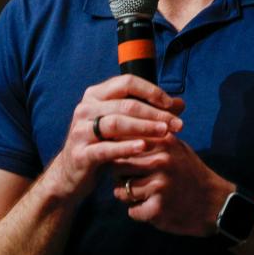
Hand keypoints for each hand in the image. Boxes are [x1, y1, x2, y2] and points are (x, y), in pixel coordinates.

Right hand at [42, 75, 184, 202]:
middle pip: (125, 104)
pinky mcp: (80, 153)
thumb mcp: (123, 125)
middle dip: (155, 113)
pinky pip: (105, 148)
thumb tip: (180, 103)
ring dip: (144, 127)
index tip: (173, 104)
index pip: (127, 82)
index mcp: (95, 95)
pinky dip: (126, 147)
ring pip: (116, 123)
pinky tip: (144, 147)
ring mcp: (80, 130)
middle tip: (177, 124)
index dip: (152, 91)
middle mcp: (84, 108)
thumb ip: (148, 112)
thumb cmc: (103, 144)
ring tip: (165, 133)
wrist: (73, 172)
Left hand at [112, 133, 229, 236]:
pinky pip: (132, 211)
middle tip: (131, 181)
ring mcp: (159, 184)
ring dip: (128, 197)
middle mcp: (160, 160)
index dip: (117, 155)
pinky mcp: (159, 208)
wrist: (216, 203)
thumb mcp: (176, 147)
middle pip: (117, 167)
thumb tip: (117, 133)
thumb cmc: (190, 173)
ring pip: (121, 191)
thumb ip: (150, 138)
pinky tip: (153, 208)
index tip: (119, 161)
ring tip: (144, 195)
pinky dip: (139, 212)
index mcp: (163, 141)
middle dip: (119, 176)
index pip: (122, 144)